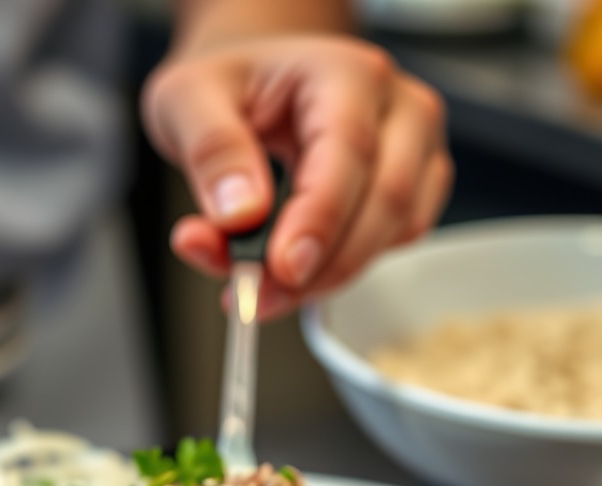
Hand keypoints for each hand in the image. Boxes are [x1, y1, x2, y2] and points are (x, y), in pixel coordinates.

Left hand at [142, 34, 451, 319]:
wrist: (249, 90)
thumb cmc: (228, 90)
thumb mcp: (188, 101)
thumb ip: (211, 153)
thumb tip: (242, 215)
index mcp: (345, 74)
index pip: (349, 152)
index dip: (319, 219)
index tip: (282, 268)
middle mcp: (395, 107)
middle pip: (385, 201)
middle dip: (321, 265)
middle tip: (259, 294)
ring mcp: (414, 150)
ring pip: (393, 232)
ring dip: (327, 276)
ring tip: (261, 283)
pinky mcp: (413, 191)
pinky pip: (391, 246)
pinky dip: (340, 271)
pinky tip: (292, 268)